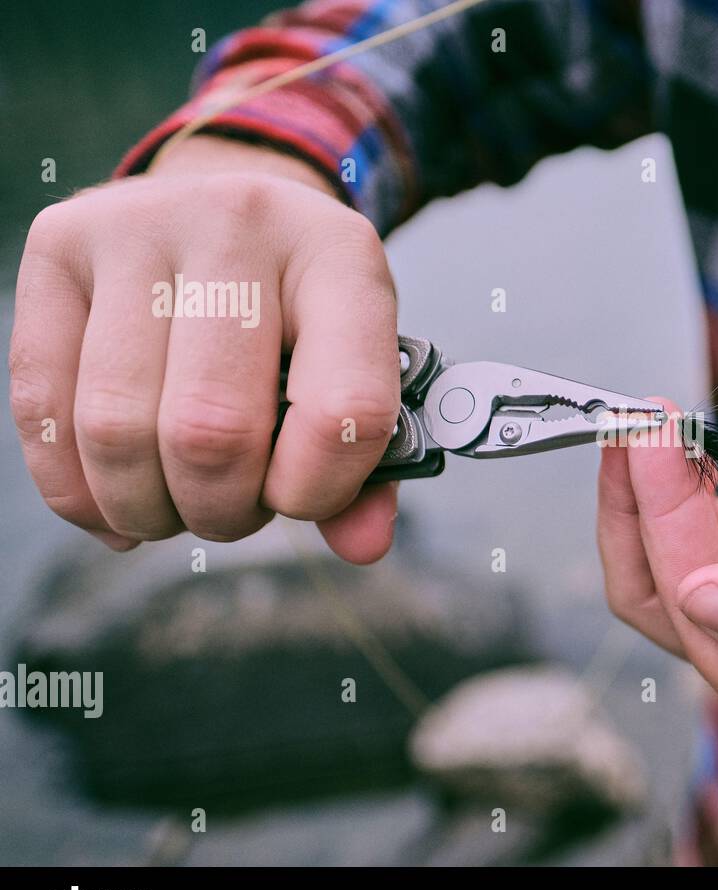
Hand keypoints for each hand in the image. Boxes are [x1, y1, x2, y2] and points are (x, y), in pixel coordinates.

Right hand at [9, 137, 400, 562]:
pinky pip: (42, 403)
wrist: (233, 213)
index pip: (342, 408)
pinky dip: (76, 490)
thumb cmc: (306, 313)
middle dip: (222, 510)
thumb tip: (362, 546)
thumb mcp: (362, 365)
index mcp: (341, 256)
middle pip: (212, 429)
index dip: (320, 489)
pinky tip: (112, 507)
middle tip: (232, 513)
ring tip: (176, 508)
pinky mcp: (58, 245)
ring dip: (147, 508)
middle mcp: (240, 223)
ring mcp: (138, 224)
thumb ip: (373, 464)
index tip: (302, 501)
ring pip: (118, 426)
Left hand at [597, 405, 717, 774]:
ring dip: (655, 484)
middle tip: (635, 424)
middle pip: (665, 585)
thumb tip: (701, 602)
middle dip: (638, 507)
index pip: (692, 626)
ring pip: (682, 545)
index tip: (657, 456)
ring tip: (647, 415)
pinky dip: (691, 476)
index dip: (662, 540)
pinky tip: (679, 437)